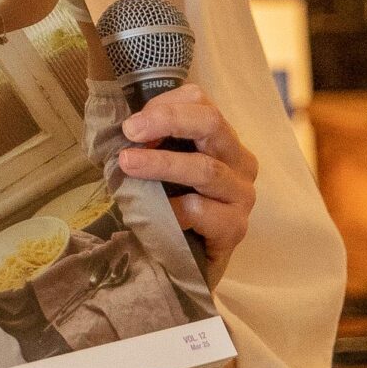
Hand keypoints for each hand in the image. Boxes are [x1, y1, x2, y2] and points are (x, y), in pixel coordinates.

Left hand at [117, 86, 258, 285]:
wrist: (189, 265)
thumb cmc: (173, 209)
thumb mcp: (162, 169)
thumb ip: (151, 145)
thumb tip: (125, 129)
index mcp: (221, 139)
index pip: (200, 102)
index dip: (165, 105)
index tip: (132, 122)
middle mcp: (239, 161)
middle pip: (211, 123)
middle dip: (168, 121)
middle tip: (131, 130)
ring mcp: (242, 195)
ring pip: (205, 168)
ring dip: (162, 164)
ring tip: (129, 164)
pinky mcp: (236, 228)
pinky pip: (201, 210)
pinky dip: (173, 209)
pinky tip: (155, 213)